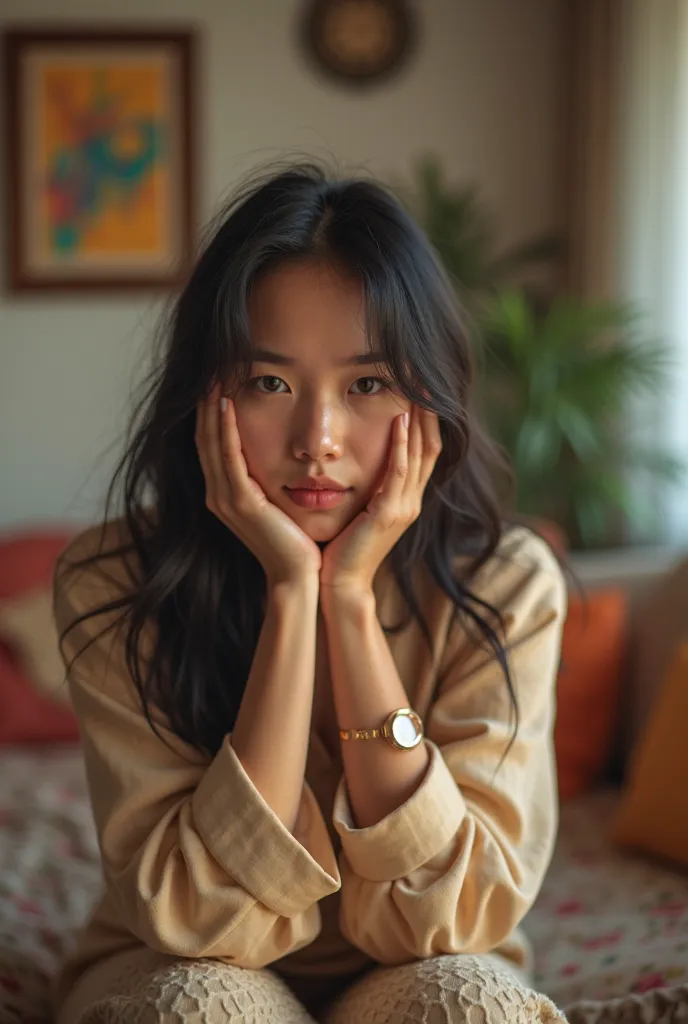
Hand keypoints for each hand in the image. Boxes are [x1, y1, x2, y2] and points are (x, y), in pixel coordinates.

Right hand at [195, 382, 321, 587]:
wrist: (298, 576)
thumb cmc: (295, 542)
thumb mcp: (277, 504)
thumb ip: (270, 480)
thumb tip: (280, 454)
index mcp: (225, 494)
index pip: (211, 444)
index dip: (209, 412)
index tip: (216, 380)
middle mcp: (218, 494)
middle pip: (203, 438)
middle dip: (204, 403)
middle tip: (209, 367)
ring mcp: (225, 499)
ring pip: (210, 442)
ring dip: (210, 408)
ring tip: (213, 376)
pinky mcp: (241, 502)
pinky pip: (229, 457)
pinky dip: (225, 429)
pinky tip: (227, 404)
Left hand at [320, 404, 441, 594]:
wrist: (338, 584)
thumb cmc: (341, 548)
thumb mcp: (359, 510)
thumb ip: (366, 487)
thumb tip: (357, 459)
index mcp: (406, 499)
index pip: (425, 450)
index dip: (428, 419)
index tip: (421, 388)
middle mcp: (411, 501)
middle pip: (431, 446)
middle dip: (430, 411)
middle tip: (426, 377)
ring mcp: (403, 507)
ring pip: (419, 454)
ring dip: (419, 419)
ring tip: (418, 387)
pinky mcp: (388, 514)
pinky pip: (398, 471)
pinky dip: (400, 444)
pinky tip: (399, 419)